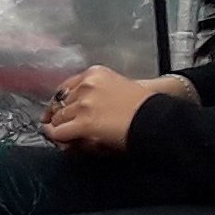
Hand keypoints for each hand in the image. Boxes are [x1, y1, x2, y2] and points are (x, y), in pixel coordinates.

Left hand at [41, 65, 191, 150]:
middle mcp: (87, 85)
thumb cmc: (146, 107)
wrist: (158, 119)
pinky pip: (58, 132)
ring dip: (59, 127)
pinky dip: (55, 137)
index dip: (61, 101)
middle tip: (59, 125)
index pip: (67, 86)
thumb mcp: (120, 88)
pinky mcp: (83, 122)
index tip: (58, 109)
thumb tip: (77, 104)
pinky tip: (60, 141)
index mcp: (95, 73)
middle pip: (60, 102)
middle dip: (59, 115)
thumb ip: (98, 92)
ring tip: (63, 136)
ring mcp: (84, 103)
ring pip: (58, 117)